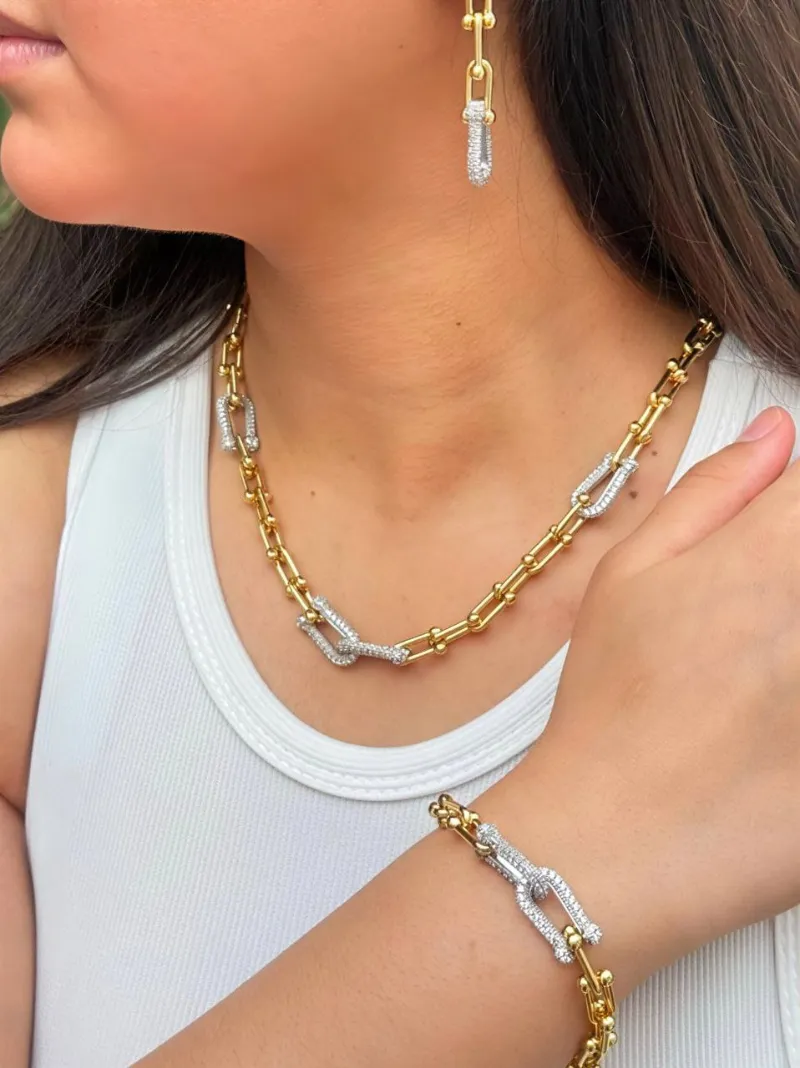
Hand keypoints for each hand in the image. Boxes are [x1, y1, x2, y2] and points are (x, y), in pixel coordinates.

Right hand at [531, 406, 799, 968]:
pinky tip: (772, 720)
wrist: (617, 839)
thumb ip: (715, 491)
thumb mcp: (629, 575)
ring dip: (791, 652)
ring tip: (760, 678)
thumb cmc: (613, 707)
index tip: (762, 566)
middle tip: (753, 638)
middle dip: (787, 591)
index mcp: (772, 554)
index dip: (788, 524)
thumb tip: (778, 430)